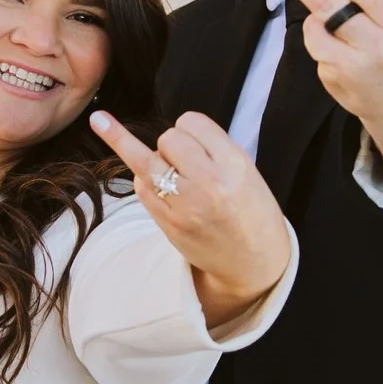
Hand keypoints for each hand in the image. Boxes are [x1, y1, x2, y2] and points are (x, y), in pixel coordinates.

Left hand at [89, 107, 292, 330]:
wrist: (253, 262)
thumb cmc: (252, 213)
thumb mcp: (247, 171)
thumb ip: (214, 149)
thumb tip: (174, 134)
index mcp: (234, 163)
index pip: (192, 122)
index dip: (189, 128)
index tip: (195, 140)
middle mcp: (210, 182)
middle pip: (167, 138)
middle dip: (171, 144)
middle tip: (184, 162)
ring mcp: (187, 205)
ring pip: (143, 159)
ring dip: (142, 154)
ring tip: (129, 143)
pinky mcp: (169, 224)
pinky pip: (141, 187)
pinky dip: (144, 181)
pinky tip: (157, 186)